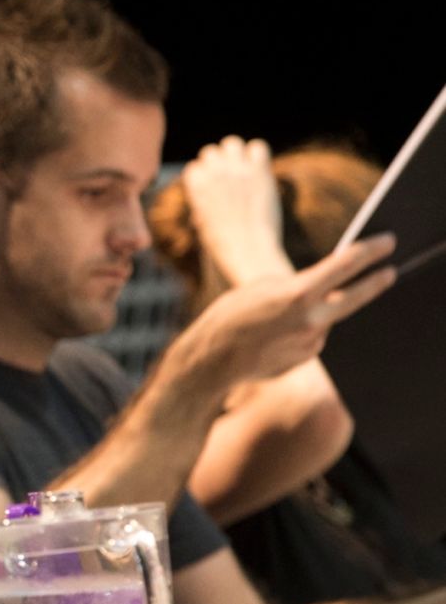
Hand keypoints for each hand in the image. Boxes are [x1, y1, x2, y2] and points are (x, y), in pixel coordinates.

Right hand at [178, 232, 395, 387]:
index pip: (345, 265)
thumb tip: (320, 290)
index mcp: (300, 292)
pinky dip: (300, 331)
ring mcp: (312, 341)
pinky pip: (312, 337)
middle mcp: (313, 318)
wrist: (213, 360)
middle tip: (390, 272)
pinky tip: (273, 336)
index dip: (370, 251)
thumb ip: (297, 285)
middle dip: (375, 282)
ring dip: (314, 312)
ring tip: (275, 318)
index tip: (387, 243)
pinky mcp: (306, 357)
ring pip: (325, 318)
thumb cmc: (230, 317)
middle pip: (357, 296)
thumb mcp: (261, 288)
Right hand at [182, 136, 287, 283]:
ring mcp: (236, 170)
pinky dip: (258, 155)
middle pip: (211, 151)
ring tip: (244, 171)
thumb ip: (203, 207)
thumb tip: (201, 210)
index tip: (213, 192)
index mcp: (195, 187)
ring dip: (236, 154)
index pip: (194, 167)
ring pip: (231, 142)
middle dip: (219, 163)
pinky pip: (257, 147)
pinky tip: (260, 171)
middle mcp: (213, 174)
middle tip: (230, 181)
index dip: (203, 179)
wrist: (249, 251)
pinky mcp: (259, 171)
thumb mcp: (203, 225)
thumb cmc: (225, 245)